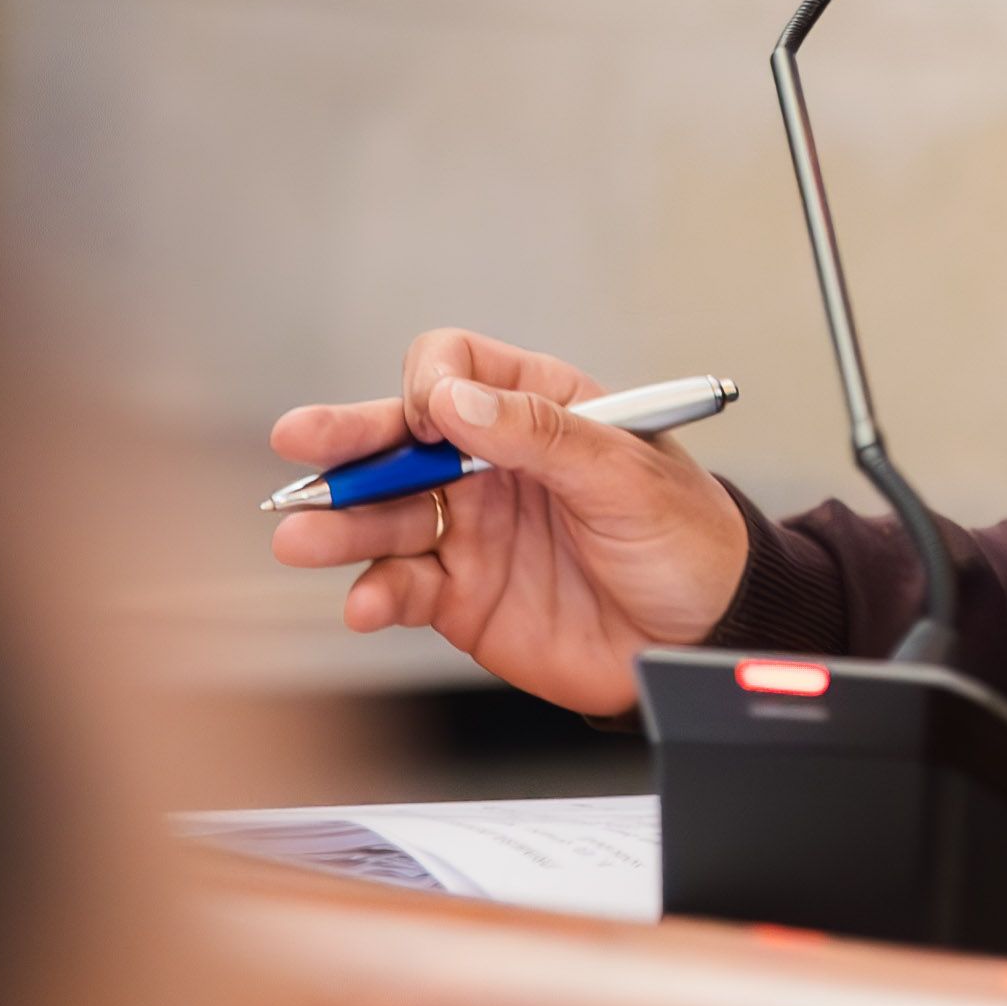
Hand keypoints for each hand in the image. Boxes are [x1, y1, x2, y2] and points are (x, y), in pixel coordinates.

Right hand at [267, 331, 751, 715]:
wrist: (706, 635)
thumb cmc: (690, 539)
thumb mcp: (627, 474)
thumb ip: (541, 435)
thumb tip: (459, 401)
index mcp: (538, 410)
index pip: (454, 370)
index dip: (432, 387)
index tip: (434, 419)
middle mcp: (493, 465)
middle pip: (399, 439)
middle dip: (346, 440)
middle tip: (300, 443)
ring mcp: (473, 531)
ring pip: (385, 515)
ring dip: (341, 524)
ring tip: (303, 536)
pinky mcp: (464, 596)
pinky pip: (402, 586)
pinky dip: (376, 593)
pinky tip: (366, 601)